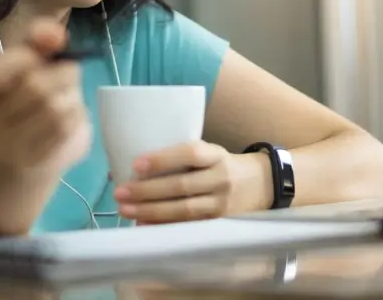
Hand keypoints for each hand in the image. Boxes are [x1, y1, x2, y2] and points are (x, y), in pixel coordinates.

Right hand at [0, 19, 89, 174]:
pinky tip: (69, 116)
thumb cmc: (31, 96)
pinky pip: (65, 128)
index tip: (40, 56)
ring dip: (70, 96)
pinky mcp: (33, 159)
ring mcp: (6, 145)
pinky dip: (75, 115)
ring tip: (67, 97)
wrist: (37, 149)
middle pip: (32, 87)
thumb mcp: (32, 62)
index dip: (20, 58)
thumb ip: (39, 40)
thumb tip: (54, 34)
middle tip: (69, 72)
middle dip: (60, 73)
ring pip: (52, 108)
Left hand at [111, 140, 272, 223]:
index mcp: (216, 155)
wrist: (262, 185)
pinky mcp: (220, 225)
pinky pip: (189, 227)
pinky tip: (145, 227)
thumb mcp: (210, 153)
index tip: (136, 164)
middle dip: (147, 191)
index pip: (190, 153)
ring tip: (126, 210)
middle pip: (181, 186)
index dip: (163, 159)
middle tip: (120, 192)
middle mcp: (221, 179)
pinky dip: (165, 228)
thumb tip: (134, 167)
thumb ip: (181, 159)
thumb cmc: (222, 166)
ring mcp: (222, 205)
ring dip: (151, 212)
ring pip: (183, 210)